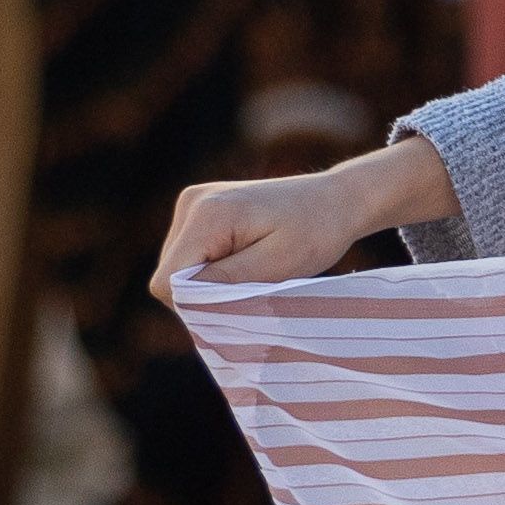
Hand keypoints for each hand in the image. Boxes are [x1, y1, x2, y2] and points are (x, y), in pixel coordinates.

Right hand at [151, 138, 453, 298]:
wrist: (337, 200)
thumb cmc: (317, 232)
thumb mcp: (278, 265)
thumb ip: (226, 283)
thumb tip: (180, 301)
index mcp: (207, 214)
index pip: (167, 282)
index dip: (197, 304)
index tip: (239, 300)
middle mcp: (192, 203)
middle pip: (170, 277)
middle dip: (206, 293)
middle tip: (255, 286)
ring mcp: (194, 204)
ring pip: (178, 270)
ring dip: (212, 281)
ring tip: (256, 269)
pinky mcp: (201, 211)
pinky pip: (191, 258)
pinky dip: (215, 269)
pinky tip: (248, 259)